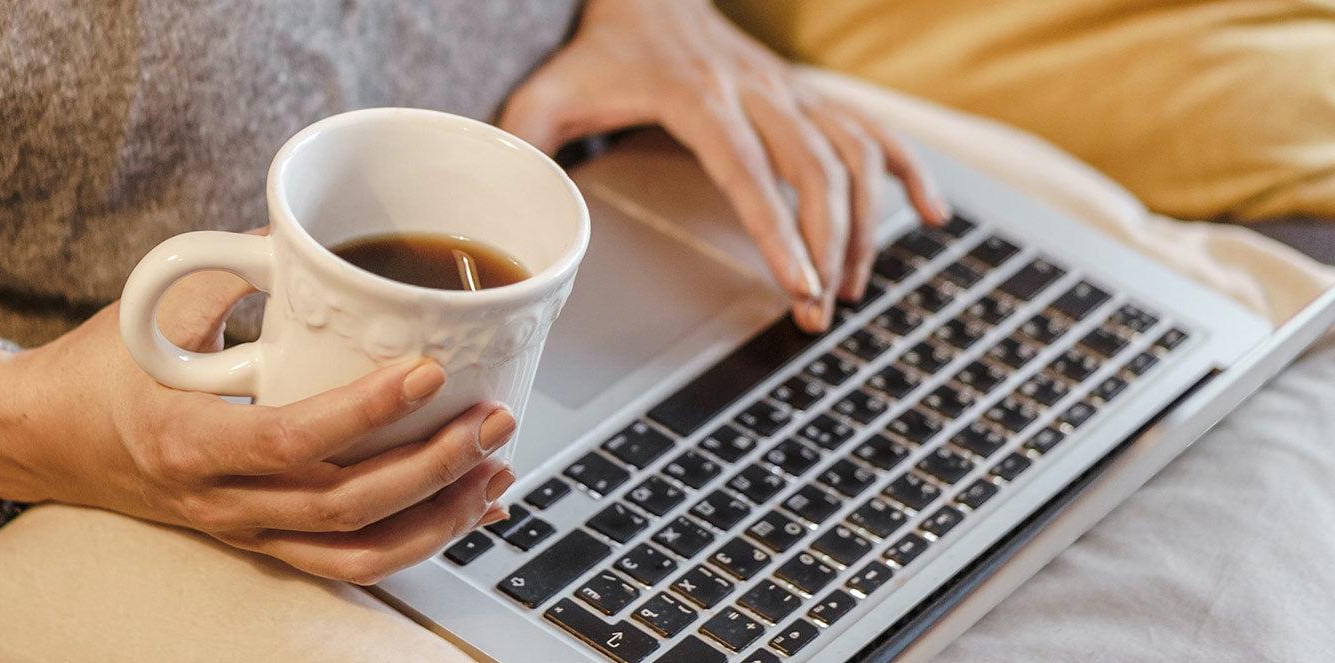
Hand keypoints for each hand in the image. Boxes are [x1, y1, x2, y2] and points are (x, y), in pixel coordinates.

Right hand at [0, 228, 515, 583]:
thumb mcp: (154, 308)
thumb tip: (312, 232)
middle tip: (492, 420)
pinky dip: (411, 539)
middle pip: (343, 507)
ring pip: (355, 552)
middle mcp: (220, 501)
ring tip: (494, 470)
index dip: (366, 413)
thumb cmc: (99, 370)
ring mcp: (244, 530)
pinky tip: (459, 505)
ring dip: (436, 517)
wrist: (46, 440)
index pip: (291, 441)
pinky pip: (346, 559)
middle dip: (432, 467)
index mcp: (187, 440)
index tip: (426, 369)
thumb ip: (232, 269)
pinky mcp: (262, 540)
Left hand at [500, 0, 948, 330]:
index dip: (778, 232)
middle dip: (827, 244)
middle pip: (815, 169)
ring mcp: (790, 91)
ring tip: (852, 285)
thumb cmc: (600, 51)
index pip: (750, 172)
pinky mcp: (808, 96)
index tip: (798, 286)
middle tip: (822, 309)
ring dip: (863, 223)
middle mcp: (757, 91)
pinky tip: (931, 214)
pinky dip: (908, 171)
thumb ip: (529, 148)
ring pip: (852, 154)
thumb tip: (516, 207)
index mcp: (699, 98)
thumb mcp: (547, 95)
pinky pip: (874, 130)